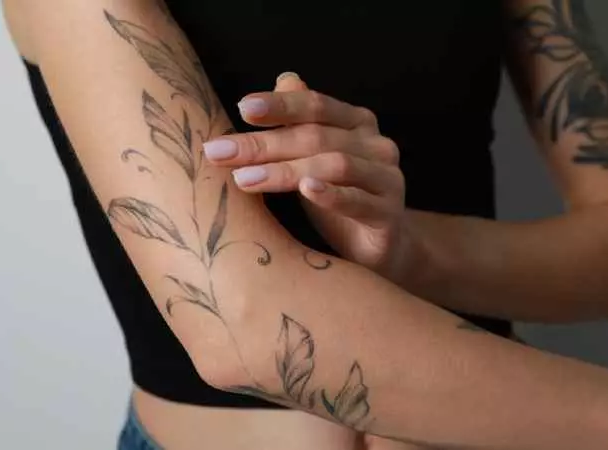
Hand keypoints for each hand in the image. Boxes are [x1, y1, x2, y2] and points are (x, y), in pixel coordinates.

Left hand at [203, 73, 407, 277]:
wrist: (378, 249)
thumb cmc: (339, 199)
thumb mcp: (314, 159)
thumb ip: (301, 123)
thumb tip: (285, 78)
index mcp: (358, 124)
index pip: (316, 106)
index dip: (280, 105)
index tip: (242, 108)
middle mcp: (377, 145)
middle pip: (317, 137)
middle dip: (264, 143)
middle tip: (220, 152)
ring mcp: (387, 179)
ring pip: (335, 165)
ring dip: (285, 170)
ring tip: (243, 179)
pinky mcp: (388, 214)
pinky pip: (358, 200)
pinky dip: (331, 194)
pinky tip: (305, 190)